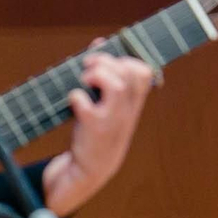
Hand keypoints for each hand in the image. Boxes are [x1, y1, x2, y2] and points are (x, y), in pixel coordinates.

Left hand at [42, 49, 154, 214]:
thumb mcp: (104, 107)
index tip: (106, 64)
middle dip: (106, 61)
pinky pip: (86, 103)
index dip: (125, 59)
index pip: (144, 71)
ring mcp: (112, 121)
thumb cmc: (92, 136)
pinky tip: (73, 102)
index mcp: (131, 106)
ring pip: (115, 84)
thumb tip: (99, 42)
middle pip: (131, 71)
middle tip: (88, 69)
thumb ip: (105, 77)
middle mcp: (126, 112)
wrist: (85, 175)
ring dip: (95, 75)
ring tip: (83, 82)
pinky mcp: (94, 130)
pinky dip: (76, 96)